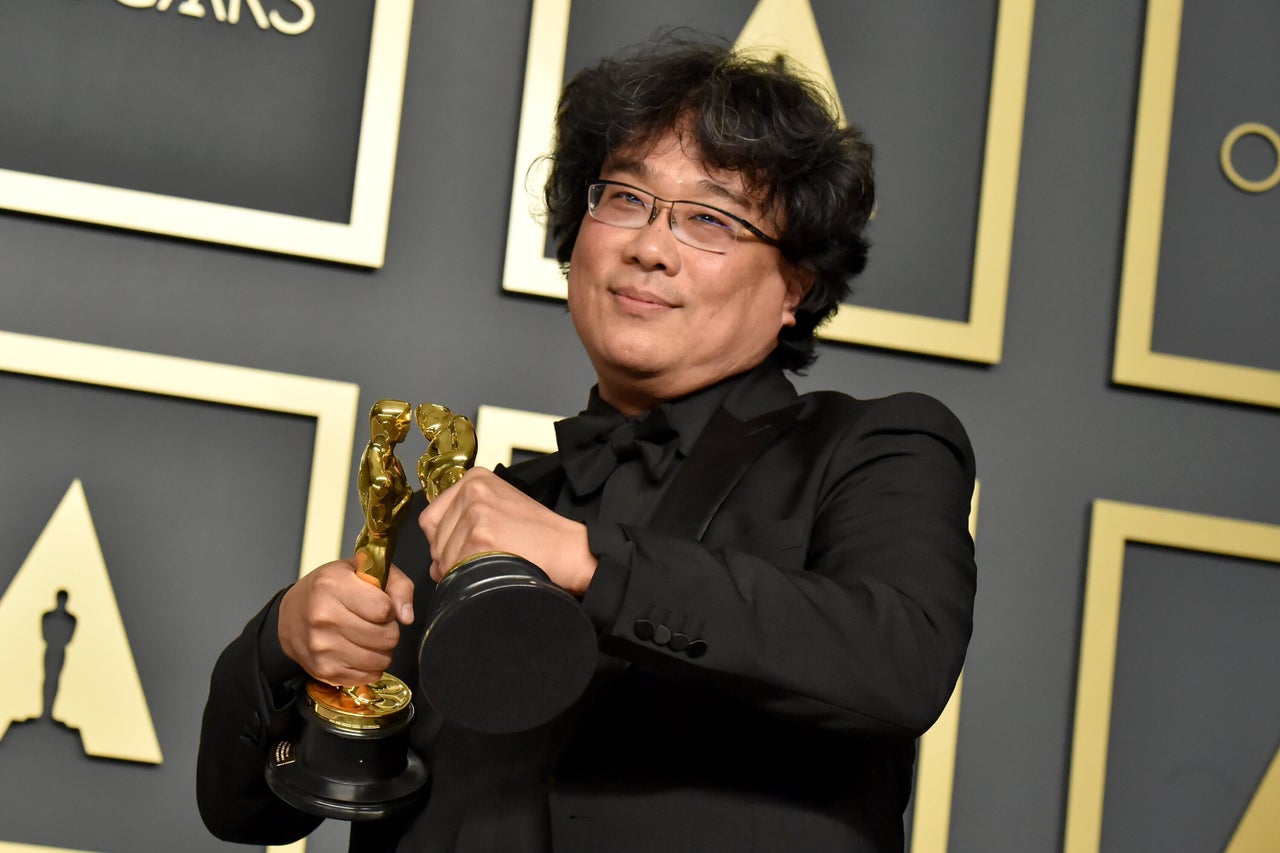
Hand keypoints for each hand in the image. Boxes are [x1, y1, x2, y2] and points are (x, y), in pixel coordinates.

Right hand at [277, 558, 414, 686]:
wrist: (291, 614)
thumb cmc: (330, 589)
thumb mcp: (363, 570)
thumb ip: (397, 585)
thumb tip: (406, 616)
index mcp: (333, 585)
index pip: (384, 608)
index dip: (389, 608)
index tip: (379, 605)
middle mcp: (324, 617)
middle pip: (386, 637)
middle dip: (388, 630)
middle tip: (374, 622)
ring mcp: (322, 647)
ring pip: (381, 660)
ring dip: (381, 650)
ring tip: (367, 636)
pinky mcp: (324, 670)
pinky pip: (368, 676)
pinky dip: (370, 666)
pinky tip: (357, 650)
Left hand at [419, 468, 597, 595]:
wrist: (571, 551)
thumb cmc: (539, 537)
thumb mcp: (499, 513)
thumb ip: (462, 527)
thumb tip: (435, 563)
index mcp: (475, 479)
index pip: (431, 517)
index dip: (443, 541)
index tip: (464, 550)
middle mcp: (473, 491)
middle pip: (433, 538)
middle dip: (449, 559)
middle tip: (480, 563)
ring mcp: (476, 513)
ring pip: (442, 556)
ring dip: (459, 571)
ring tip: (491, 566)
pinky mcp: (481, 537)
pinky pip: (455, 569)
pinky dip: (468, 579)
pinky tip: (493, 573)